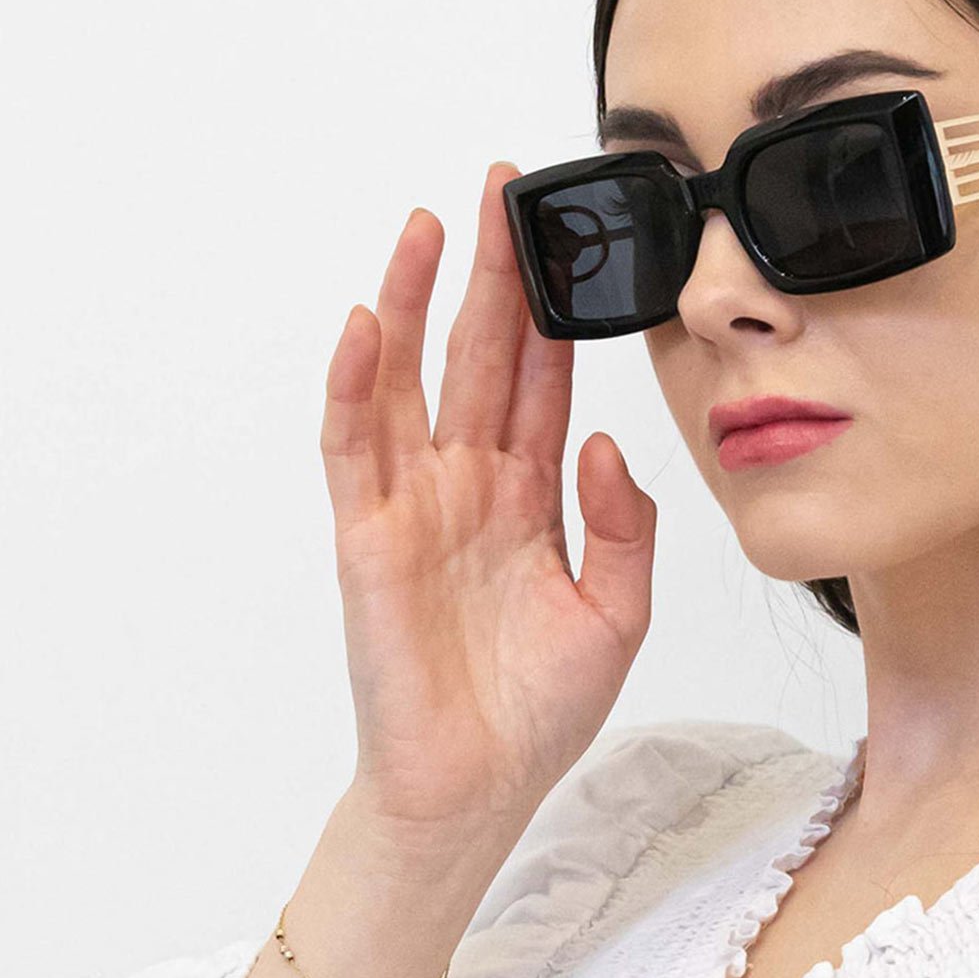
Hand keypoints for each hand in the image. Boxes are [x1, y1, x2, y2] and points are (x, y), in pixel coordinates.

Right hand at [319, 160, 655, 838]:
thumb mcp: (616, 613)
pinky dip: (354, 384)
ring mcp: (414, 504)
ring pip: (408, 380)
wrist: (476, 791)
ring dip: (413, 301)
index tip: (566, 233)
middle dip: (490, 270)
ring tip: (427, 223)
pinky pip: (355, 447)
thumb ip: (624, 527)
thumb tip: (604, 440)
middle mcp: (469, 483)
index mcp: (530, 494)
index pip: (542, 377)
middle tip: (502, 185)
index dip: (553, 306)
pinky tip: (365, 323)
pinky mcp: (370, 538)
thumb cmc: (538, 710)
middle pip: (477, 354)